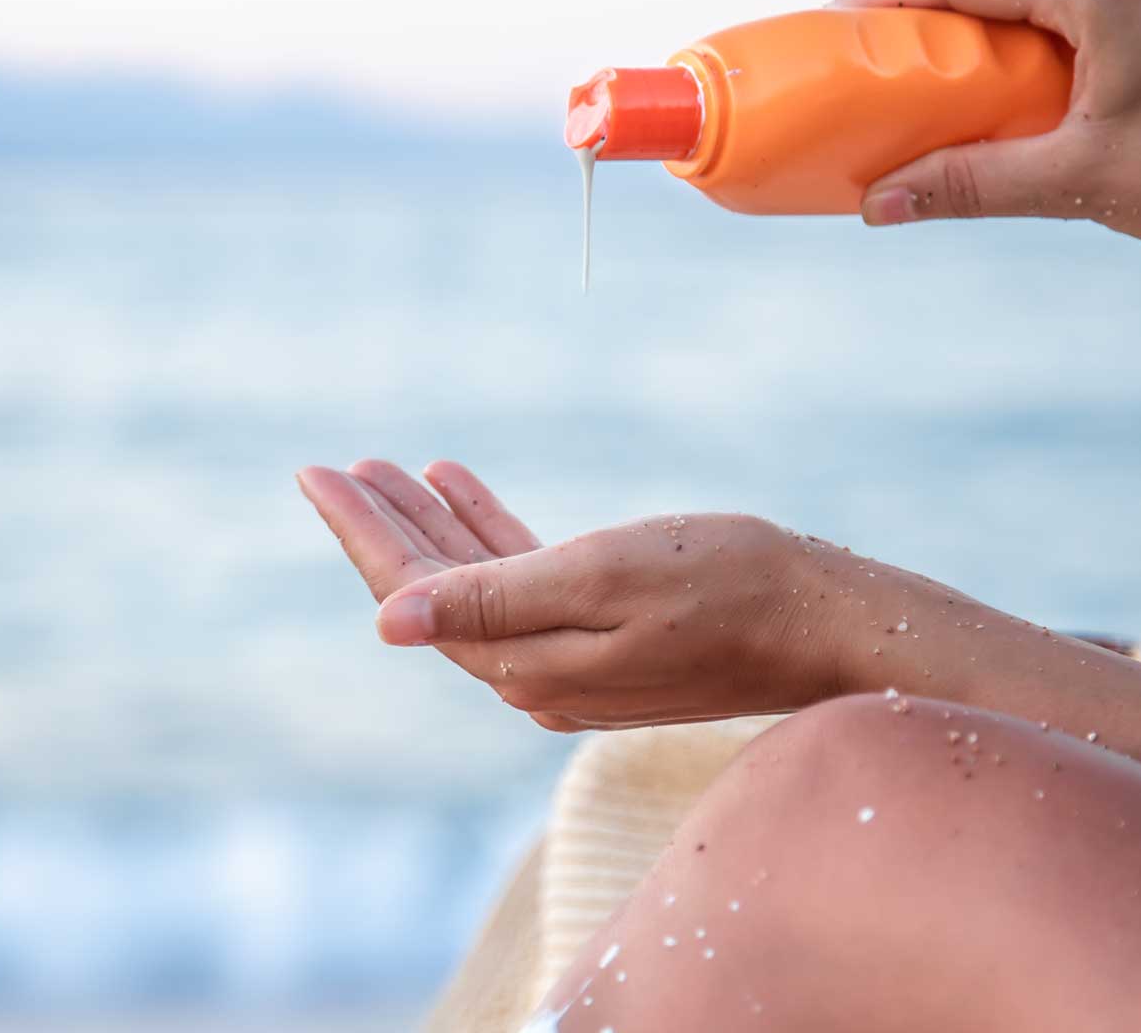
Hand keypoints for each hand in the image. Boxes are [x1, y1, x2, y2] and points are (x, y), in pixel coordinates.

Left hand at [296, 461, 851, 730]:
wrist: (825, 622)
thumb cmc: (724, 585)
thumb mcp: (598, 578)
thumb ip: (492, 597)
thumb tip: (386, 622)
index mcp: (524, 663)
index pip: (414, 595)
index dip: (362, 533)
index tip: (315, 474)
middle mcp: (536, 674)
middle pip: (435, 591)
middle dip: (385, 525)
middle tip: (339, 466)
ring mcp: (569, 662)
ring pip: (477, 583)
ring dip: (435, 524)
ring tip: (393, 468)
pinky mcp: (604, 642)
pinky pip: (525, 582)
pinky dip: (490, 533)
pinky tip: (461, 487)